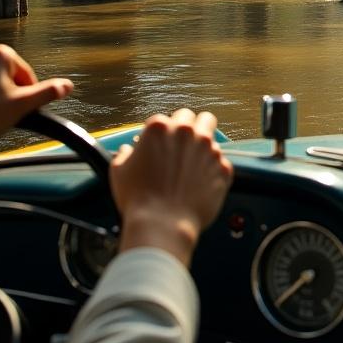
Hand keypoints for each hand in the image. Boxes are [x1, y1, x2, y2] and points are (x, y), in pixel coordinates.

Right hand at [111, 109, 233, 267]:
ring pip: (212, 137)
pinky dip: (213, 170)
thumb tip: (127, 151)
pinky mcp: (223, 168)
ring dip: (203, 148)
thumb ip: (125, 154)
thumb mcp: (119, 170)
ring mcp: (209, 149)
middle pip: (196, 118)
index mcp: (161, 128)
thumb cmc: (139, 199)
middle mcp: (188, 133)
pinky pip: (221, 162)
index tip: (162, 145)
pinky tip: (201, 182)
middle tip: (182, 147)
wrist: (162, 224)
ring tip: (192, 167)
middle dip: (189, 129)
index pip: (168, 118)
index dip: (164, 133)